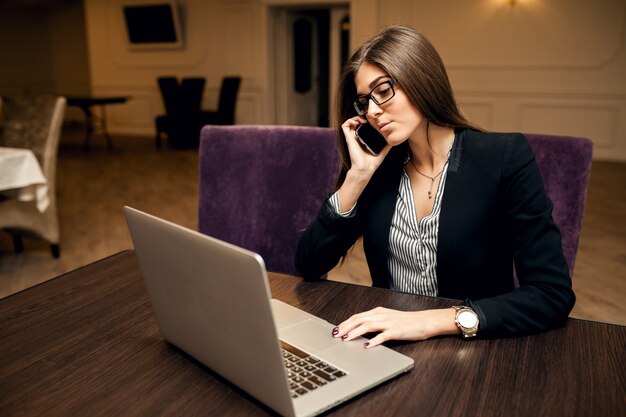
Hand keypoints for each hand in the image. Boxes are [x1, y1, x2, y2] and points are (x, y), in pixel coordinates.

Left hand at [331, 307, 458, 347]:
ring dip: (355, 332)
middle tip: (336, 335)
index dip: (345, 322)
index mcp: (378, 312)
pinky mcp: (397, 331)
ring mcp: (389, 322)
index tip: (336, 329)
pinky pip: (383, 336)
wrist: (425, 321)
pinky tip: (367, 346)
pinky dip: (374, 341)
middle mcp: (381, 315)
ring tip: (346, 339)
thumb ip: (375, 323)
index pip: (357, 316)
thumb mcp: (388, 319)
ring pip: (367, 326)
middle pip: (359, 319)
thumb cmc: (407, 321)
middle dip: (345, 327)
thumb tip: (360, 331)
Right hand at [340, 116, 390, 175]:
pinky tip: (357, 122)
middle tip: (368, 118)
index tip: (373, 120)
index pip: (363, 126)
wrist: (365, 168)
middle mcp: (357, 137)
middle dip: (362, 117)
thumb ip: (387, 145)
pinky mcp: (348, 138)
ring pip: (350, 122)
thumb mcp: (383, 151)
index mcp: (364, 139)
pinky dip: (349, 121)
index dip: (367, 120)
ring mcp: (352, 137)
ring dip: (355, 117)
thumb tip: (394, 140)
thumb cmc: (372, 163)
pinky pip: (344, 126)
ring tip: (363, 120)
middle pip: (357, 122)